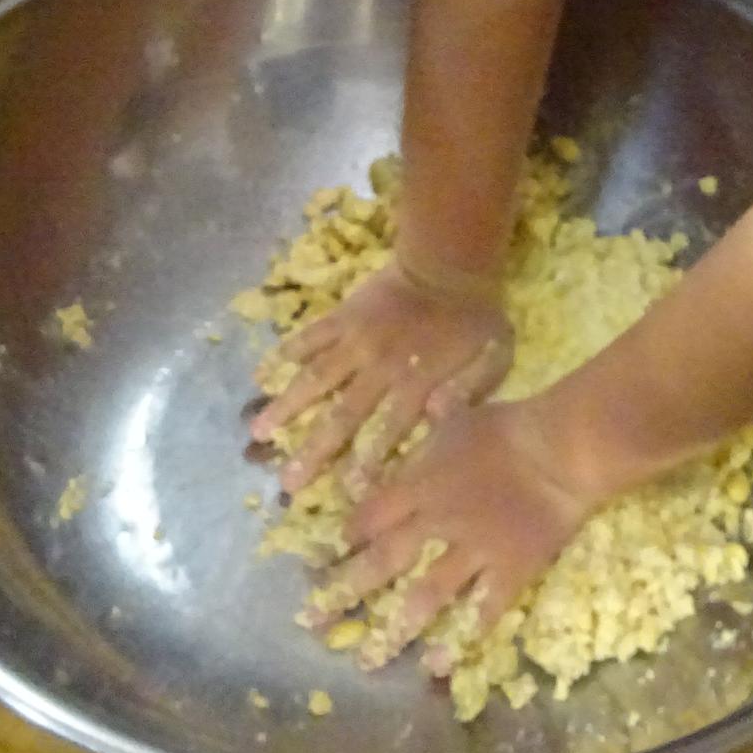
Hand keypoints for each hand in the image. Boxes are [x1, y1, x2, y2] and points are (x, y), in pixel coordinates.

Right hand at [250, 263, 512, 493]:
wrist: (450, 260)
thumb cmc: (476, 317)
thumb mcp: (494, 358)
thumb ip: (470, 392)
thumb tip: (436, 418)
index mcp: (416, 383)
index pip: (388, 431)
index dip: (367, 462)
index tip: (344, 491)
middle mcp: (379, 369)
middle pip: (342, 416)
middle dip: (313, 451)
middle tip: (286, 483)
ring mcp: (356, 341)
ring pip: (316, 379)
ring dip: (287, 407)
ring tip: (258, 433)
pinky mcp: (343, 316)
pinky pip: (311, 336)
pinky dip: (288, 352)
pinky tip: (263, 372)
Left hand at [317, 397, 601, 665]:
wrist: (560, 449)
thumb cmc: (508, 427)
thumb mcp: (455, 421)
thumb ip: (421, 445)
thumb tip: (398, 457)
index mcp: (421, 485)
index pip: (371, 516)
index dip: (348, 535)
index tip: (329, 554)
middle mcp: (438, 523)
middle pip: (385, 560)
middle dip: (346, 590)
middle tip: (315, 620)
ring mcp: (474, 551)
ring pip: (428, 594)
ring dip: (397, 626)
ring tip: (372, 656)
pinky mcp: (510, 570)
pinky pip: (485, 608)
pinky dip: (464, 635)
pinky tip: (442, 661)